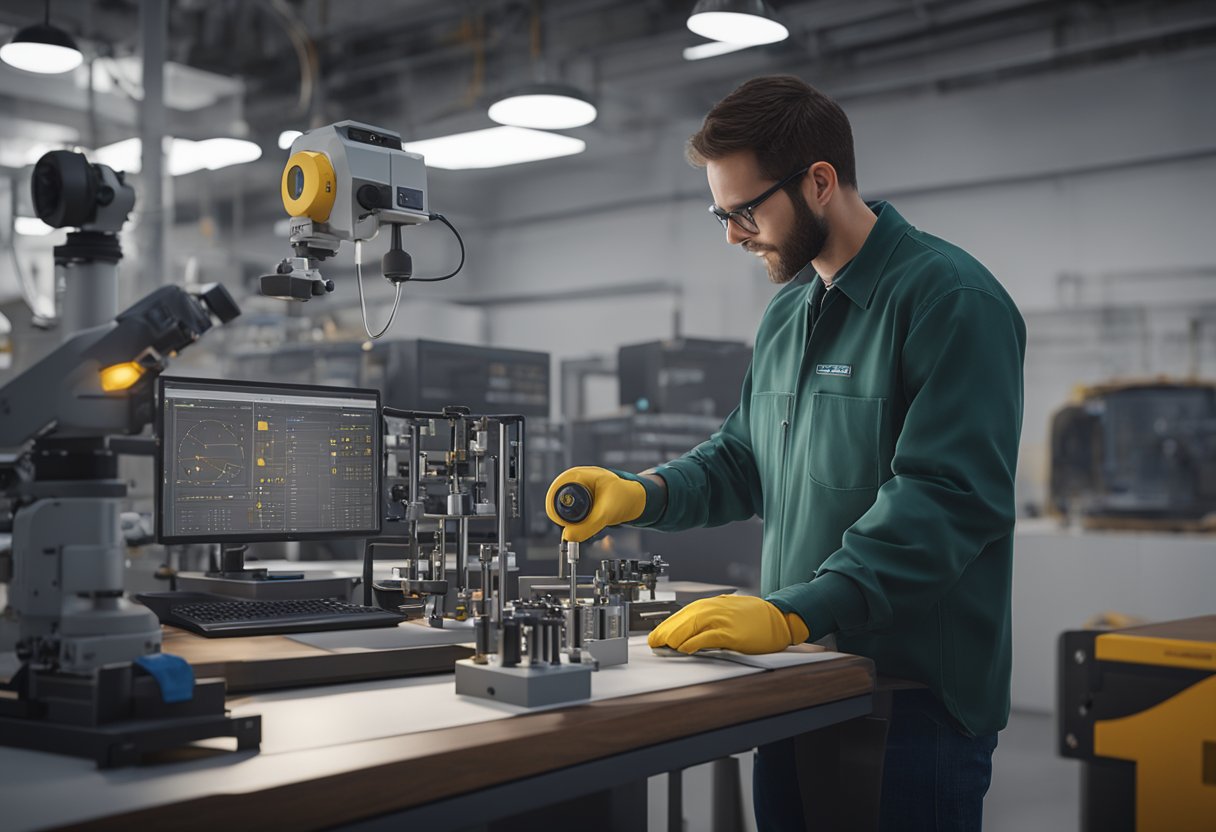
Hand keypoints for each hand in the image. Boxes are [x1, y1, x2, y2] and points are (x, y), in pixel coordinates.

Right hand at [545, 466, 646, 542]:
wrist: (638, 500)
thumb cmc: (626, 498)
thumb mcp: (606, 513)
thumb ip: (588, 526)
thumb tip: (567, 536)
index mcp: (581, 475)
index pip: (557, 488)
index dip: (555, 505)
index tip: (561, 521)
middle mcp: (578, 479)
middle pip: (558, 497)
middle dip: (563, 513)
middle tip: (573, 527)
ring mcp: (580, 487)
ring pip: (565, 504)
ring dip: (571, 516)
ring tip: (585, 522)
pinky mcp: (584, 496)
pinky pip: (573, 507)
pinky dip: (577, 517)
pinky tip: (587, 522)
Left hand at [647, 594, 809, 654]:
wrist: (779, 618)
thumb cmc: (755, 617)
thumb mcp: (729, 610)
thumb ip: (711, 618)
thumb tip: (691, 631)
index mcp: (714, 604)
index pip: (684, 613)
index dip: (668, 624)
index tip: (657, 633)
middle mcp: (716, 609)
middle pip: (684, 618)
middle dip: (666, 630)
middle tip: (654, 641)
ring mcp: (723, 620)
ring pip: (692, 626)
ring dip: (675, 636)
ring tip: (663, 645)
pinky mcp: (731, 633)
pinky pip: (707, 637)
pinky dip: (694, 642)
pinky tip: (684, 648)